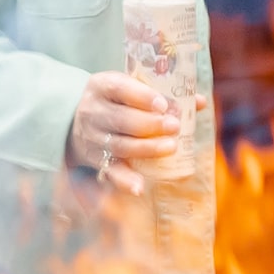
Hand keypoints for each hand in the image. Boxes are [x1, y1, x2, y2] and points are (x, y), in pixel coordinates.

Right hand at [66, 72, 202, 194]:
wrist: (74, 119)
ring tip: (171, 147)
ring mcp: (93, 137)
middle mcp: (94, 111)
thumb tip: (199, 102)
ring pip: (119, 145)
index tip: (163, 105)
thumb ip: (162, 93)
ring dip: (146, 149)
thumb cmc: (115, 100)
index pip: (120, 88)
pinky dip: (125, 181)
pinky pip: (109, 172)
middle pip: (121, 119)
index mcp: (103, 86)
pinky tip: (140, 187)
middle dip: (150, 124)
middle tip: (175, 126)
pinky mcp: (95, 159)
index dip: (142, 97)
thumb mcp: (129, 87)